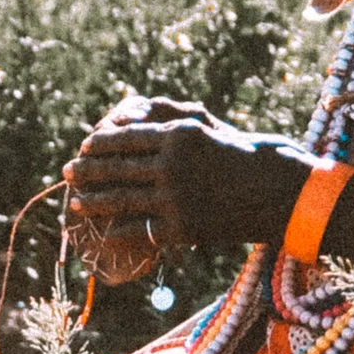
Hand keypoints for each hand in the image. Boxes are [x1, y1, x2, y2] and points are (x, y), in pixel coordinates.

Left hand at [64, 97, 312, 264]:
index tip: (84, 147)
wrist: (285, 194)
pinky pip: (141, 231)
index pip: (125, 137)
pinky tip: (104, 234)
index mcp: (180, 133)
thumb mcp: (213, 129)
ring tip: (76, 203)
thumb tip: (135, 118)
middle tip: (67, 173)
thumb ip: (176, 122)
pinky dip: (119, 233)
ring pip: (122, 199)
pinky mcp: (184, 229)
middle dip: (87, 171)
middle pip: (117, 168)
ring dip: (94, 202)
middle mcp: (173, 164)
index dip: (99, 144)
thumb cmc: (252, 156)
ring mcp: (176, 198)